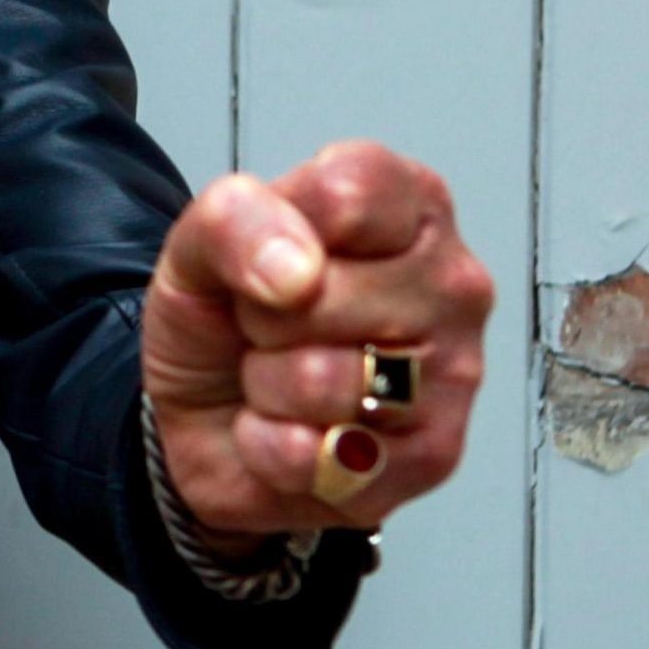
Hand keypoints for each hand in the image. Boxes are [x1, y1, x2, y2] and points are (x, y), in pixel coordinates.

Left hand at [139, 140, 493, 540]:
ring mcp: (452, 372)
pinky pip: (317, 454)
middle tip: (270, 327)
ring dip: (267, 387)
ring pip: (321, 380)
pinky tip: (290, 430)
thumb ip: (232, 220)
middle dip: (262, 319)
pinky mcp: (433, 456)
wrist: (207, 416)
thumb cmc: (226, 317)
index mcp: (407, 204)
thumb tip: (296, 270)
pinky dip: (272, 448)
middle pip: (322, 294)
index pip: (348, 193)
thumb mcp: (197, 245)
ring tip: (281, 378)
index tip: (267, 255)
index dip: (273, 232)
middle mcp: (450, 281)